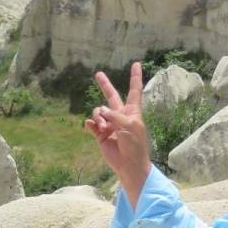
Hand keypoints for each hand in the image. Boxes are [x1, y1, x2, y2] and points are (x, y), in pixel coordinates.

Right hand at [84, 61, 151, 208]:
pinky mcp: (100, 134)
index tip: (136, 64)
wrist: (128, 164)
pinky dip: (91, 124)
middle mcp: (120, 115)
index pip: (134, 90)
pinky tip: (94, 127)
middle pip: (111, 96)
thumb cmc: (134, 144)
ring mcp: (109, 124)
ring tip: (103, 128)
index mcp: (132, 111)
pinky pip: (92, 124)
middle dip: (105, 85)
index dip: (135, 77)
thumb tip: (100, 111)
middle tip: (98, 74)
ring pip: (99, 111)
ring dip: (99, 117)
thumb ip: (114, 115)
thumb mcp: (128, 126)